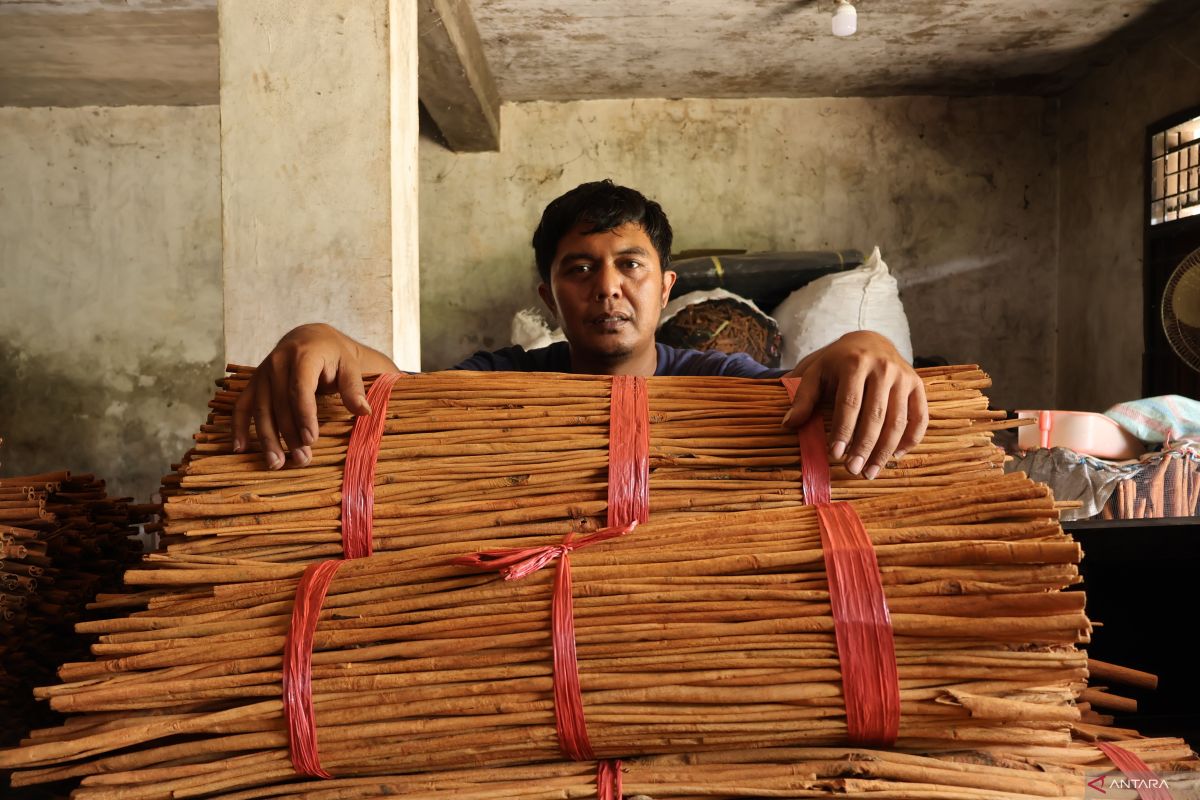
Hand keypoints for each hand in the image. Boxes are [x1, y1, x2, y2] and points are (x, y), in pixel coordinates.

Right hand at [232, 323, 395, 468]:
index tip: (312, 440)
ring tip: (276, 463)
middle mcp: (277, 363)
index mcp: (303, 355)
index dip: (305, 416)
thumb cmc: (333, 355)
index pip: (300, 388)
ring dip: (267, 438)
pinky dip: (238, 427)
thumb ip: (354, 388)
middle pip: (280, 404)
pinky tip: (239, 448)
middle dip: (289, 434)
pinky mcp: (254, 384)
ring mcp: (262, 374)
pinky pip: (242, 406)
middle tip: (301, 460)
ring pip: (260, 409)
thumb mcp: (349, 366)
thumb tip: (364, 411)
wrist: (309, 338)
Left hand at [782, 331, 927, 478]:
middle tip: (853, 470)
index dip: (843, 431)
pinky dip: (910, 439)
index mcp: (855, 363)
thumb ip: (803, 397)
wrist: (869, 341)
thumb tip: (789, 424)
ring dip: (885, 450)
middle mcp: (884, 368)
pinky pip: (919, 417)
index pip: (850, 403)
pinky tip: (895, 456)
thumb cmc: (837, 362)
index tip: (835, 455)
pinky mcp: (917, 385)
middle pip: (876, 415)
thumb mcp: (815, 372)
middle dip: (864, 446)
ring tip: (870, 471)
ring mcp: (904, 376)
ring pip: (898, 420)